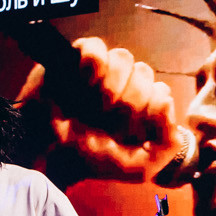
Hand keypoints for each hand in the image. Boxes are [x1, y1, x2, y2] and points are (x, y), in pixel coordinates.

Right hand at [16, 36, 183, 181]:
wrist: (48, 155)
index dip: (146, 112)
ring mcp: (102, 69)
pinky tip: (82, 85)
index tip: (126, 133)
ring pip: (123, 58)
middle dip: (125, 104)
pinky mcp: (76, 57)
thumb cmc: (91, 160)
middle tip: (103, 121)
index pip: (161, 92)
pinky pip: (95, 47)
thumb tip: (166, 102)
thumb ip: (167, 145)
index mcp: (142, 106)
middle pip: (144, 74)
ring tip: (90, 106)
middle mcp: (125, 84)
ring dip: (108, 88)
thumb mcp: (137, 167)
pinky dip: (91, 67)